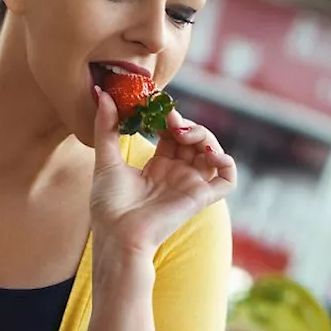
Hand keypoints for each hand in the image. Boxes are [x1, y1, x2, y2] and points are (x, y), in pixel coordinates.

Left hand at [89, 87, 236, 261]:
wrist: (117, 235)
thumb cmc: (109, 206)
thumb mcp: (106, 160)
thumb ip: (106, 128)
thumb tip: (103, 95)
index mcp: (156, 167)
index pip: (171, 135)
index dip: (168, 118)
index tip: (157, 104)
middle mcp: (176, 175)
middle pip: (192, 140)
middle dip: (185, 123)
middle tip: (170, 118)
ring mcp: (190, 185)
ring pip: (211, 152)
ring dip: (204, 136)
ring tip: (184, 132)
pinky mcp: (201, 198)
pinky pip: (227, 179)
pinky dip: (226, 162)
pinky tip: (208, 151)